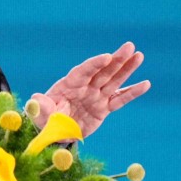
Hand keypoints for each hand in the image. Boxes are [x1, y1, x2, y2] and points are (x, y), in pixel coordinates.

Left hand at [30, 41, 149, 137]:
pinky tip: (145, 84)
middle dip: (116, 59)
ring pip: (113, 80)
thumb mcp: (39, 114)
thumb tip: (34, 99)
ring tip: (139, 55)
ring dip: (127, 69)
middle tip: (130, 46)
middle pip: (102, 71)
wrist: (55, 134)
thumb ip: (39, 106)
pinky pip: (120, 99)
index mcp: (69, 85)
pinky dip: (132, 92)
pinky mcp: (104, 108)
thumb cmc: (45, 120)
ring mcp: (95, 96)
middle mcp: (85, 87)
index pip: (83, 71)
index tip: (107, 56)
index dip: (94, 64)